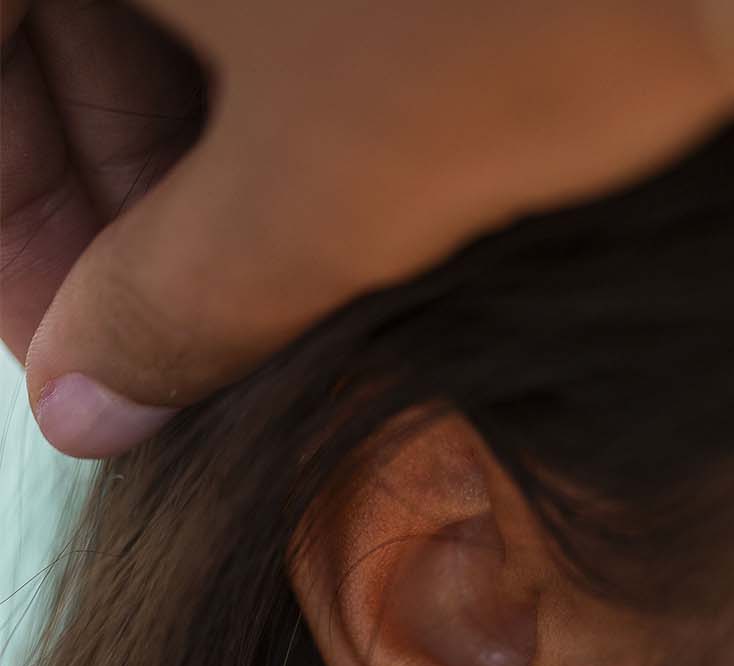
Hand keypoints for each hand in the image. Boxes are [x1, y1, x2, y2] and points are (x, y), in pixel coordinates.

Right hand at [2, 0, 733, 456]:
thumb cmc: (529, 15)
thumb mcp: (319, 194)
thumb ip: (175, 305)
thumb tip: (85, 406)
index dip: (5, 212)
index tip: (66, 347)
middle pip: (50, 4)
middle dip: (93, 182)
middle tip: (164, 339)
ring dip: (177, 135)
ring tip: (256, 276)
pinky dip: (261, 63)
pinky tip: (315, 174)